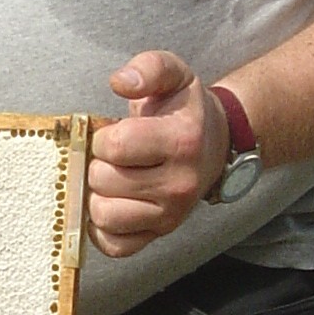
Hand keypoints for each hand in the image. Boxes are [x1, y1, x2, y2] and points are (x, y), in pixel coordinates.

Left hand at [85, 50, 228, 257]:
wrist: (215, 145)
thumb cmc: (184, 110)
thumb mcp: (174, 74)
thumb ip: (148, 68)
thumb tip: (120, 82)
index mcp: (182, 142)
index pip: (115, 146)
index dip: (103, 137)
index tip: (115, 133)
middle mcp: (180, 184)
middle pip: (103, 180)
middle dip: (98, 163)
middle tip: (114, 157)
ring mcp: (170, 216)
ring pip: (104, 215)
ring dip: (98, 195)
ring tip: (113, 178)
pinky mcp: (159, 236)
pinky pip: (114, 246)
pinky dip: (104, 228)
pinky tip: (113, 203)